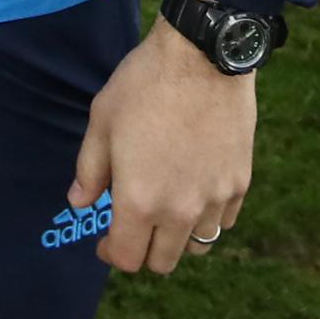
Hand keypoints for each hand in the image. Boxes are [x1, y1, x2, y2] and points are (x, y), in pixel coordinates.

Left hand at [70, 17, 255, 275]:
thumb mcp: (102, 122)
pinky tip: (194, 190)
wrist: (202, 57)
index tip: (105, 240)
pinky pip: (224, 221)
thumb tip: (79, 203)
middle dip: (142, 249)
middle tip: (132, 224)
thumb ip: (89, 170)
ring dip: (177, 236)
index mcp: (140, 201)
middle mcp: (181, 210)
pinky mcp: (240, 183)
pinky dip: (207, 217)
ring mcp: (215, 199)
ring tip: (164, 207)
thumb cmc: (143, 85)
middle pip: (162, 261)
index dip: (111, 253)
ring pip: (196, 245)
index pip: (127, 257)